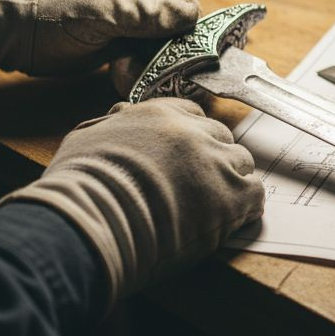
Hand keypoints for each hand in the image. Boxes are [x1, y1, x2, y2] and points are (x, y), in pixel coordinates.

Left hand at [0, 0, 198, 76]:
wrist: (12, 34)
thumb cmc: (53, 11)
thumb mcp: (101, 10)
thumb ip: (145, 14)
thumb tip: (190, 16)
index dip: (186, 20)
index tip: (182, 46)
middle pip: (176, 22)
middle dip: (169, 46)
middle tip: (153, 63)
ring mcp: (129, 21)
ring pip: (162, 44)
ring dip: (152, 61)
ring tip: (129, 68)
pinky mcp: (120, 44)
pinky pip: (143, 59)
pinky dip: (138, 69)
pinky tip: (120, 73)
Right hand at [0, 98, 264, 303]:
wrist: (94, 221)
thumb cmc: (80, 188)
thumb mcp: (87, 138)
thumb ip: (113, 124)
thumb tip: (120, 116)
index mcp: (158, 114)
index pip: (192, 115)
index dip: (191, 138)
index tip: (186, 158)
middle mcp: (192, 131)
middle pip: (220, 137)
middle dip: (213, 159)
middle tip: (200, 187)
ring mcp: (215, 162)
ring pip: (241, 163)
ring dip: (231, 182)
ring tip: (213, 207)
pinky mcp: (231, 197)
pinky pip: (255, 195)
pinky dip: (246, 208)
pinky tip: (231, 220)